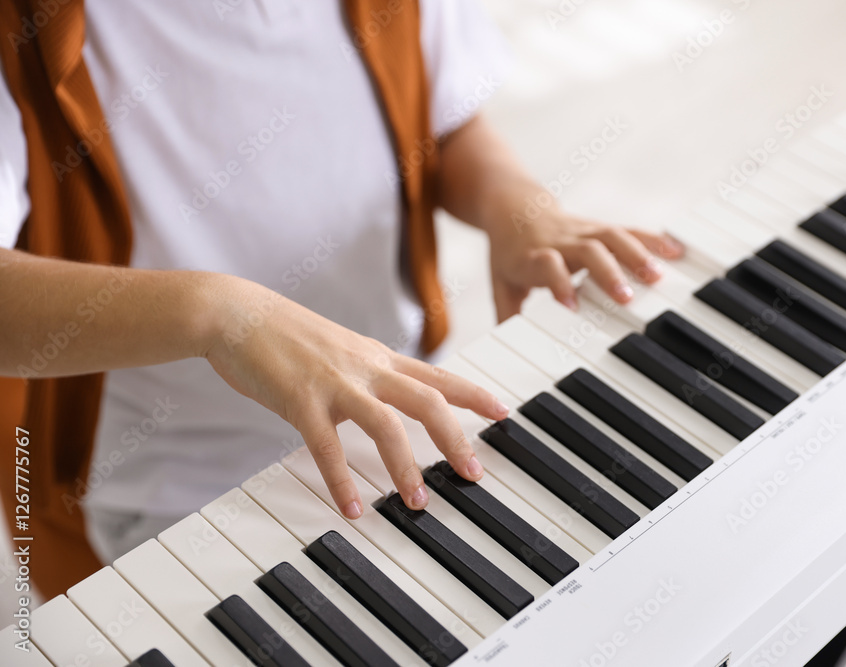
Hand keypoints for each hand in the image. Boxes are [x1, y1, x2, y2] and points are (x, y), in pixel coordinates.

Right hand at [203, 275, 508, 517]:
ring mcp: (335, 382)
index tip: (503, 411)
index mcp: (378, 357)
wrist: (237, 312)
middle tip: (474, 475)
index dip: (474, 394)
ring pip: (387, 424)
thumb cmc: (287, 336)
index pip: (439, 374)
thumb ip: (369, 375)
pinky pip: (327, 446)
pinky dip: (341, 480)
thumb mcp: (342, 351)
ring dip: (406, 468)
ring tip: (417, 503)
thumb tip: (389, 404)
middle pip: (428, 400)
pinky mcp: (300, 399)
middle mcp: (366, 367)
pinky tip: (352, 508)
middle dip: (456, 439)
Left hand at [488, 207, 684, 320]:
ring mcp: (582, 232)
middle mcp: (559, 241)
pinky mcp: (599, 227)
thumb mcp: (501, 284)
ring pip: (612, 236)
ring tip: (658, 277)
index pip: (546, 264)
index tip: (572, 307)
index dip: (559, 282)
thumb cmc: (511, 253)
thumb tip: (509, 355)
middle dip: (609, 273)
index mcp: (532, 257)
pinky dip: (653, 239)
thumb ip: (507, 317)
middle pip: (587, 249)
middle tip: (626, 298)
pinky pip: (628, 230)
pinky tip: (676, 251)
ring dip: (637, 255)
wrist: (513, 207)